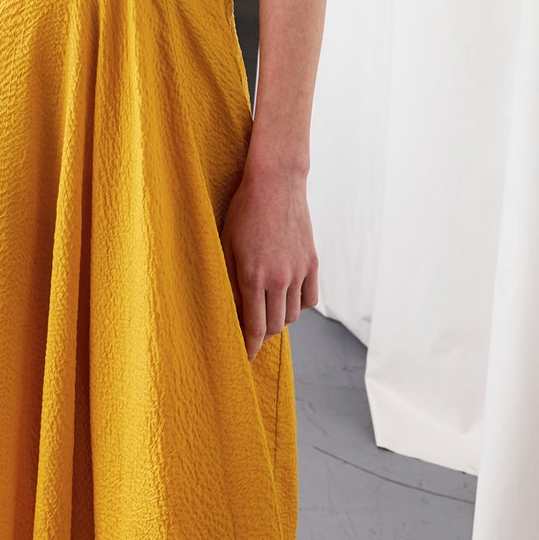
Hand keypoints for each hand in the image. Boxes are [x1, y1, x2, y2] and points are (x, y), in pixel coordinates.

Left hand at [219, 164, 318, 361]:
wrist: (275, 183)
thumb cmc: (243, 210)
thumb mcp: (226, 243)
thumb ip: (227, 278)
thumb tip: (229, 308)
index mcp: (252, 276)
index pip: (253, 326)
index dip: (250, 346)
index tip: (245, 357)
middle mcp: (278, 278)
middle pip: (274, 326)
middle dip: (262, 335)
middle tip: (252, 333)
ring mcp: (298, 271)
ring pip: (292, 315)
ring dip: (279, 319)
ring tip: (267, 312)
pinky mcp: (312, 262)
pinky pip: (309, 299)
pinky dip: (298, 305)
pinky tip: (286, 298)